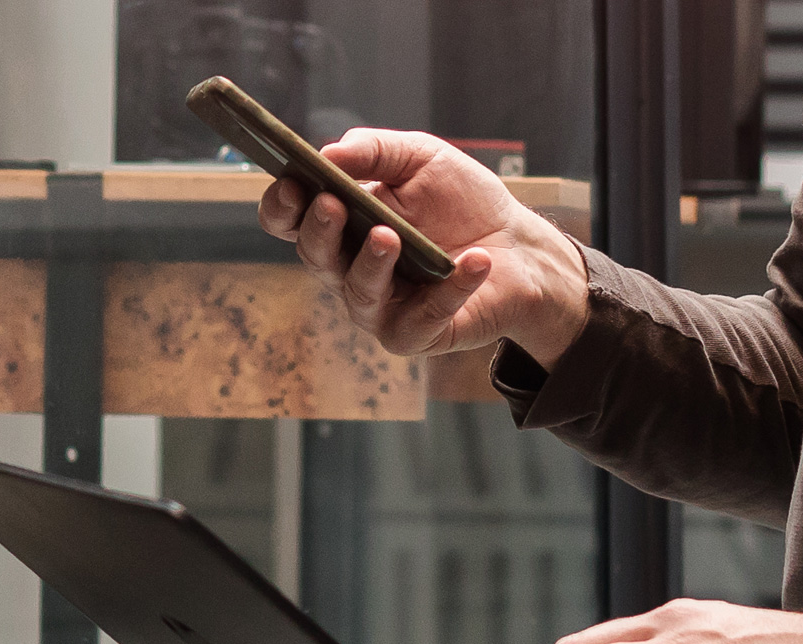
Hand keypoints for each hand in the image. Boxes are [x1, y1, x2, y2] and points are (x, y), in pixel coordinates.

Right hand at [257, 128, 591, 365]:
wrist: (520, 246)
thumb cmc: (462, 201)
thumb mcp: (419, 158)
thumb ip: (374, 151)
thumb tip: (327, 153)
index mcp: (341, 225)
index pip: (290, 221)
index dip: (281, 206)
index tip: (291, 183)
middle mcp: (350, 269)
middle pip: (316, 258)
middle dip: (320, 231)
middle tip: (332, 205)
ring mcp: (381, 307)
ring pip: (359, 294)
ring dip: (371, 265)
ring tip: (390, 237)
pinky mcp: (417, 333)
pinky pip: (424, 317)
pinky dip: (451, 289)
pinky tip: (473, 261)